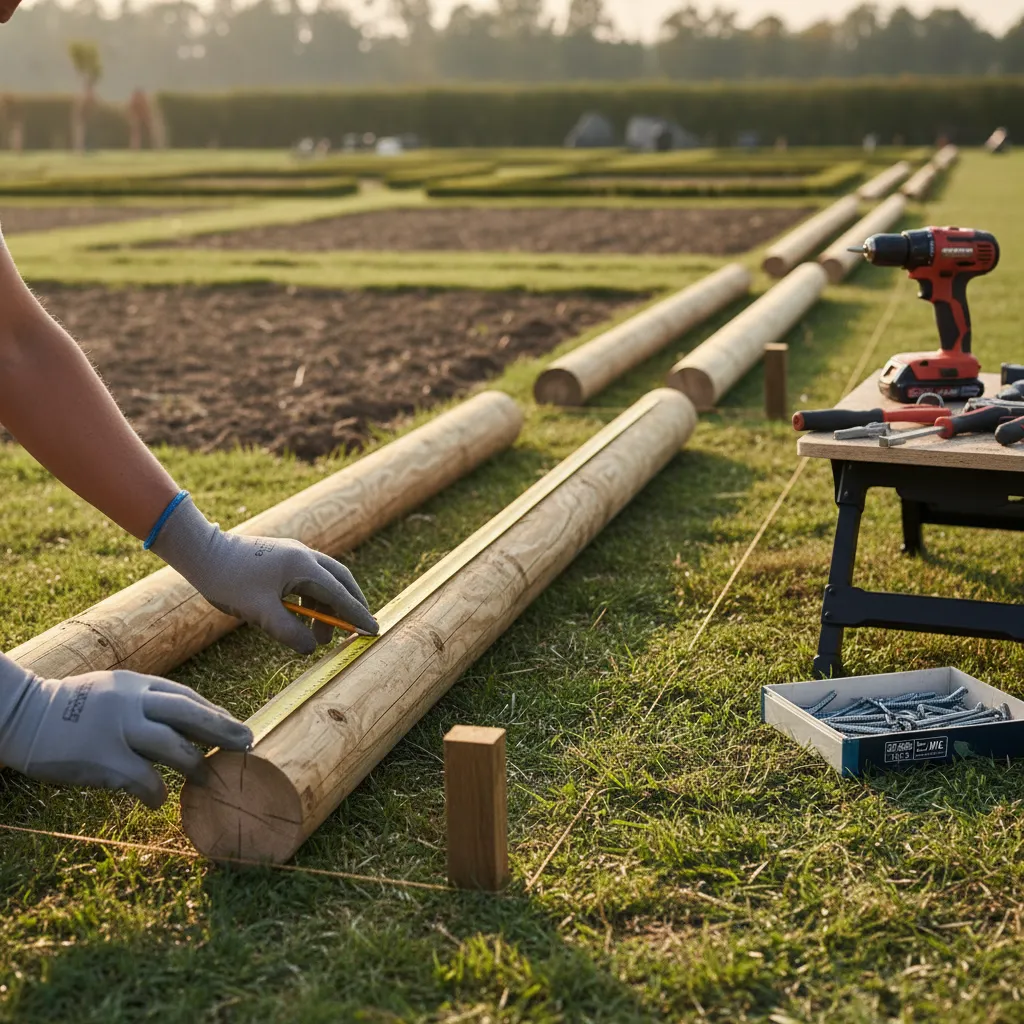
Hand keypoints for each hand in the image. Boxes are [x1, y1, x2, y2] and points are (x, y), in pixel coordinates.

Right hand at [0, 654, 252, 808]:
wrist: (19, 715)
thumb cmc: (70, 707)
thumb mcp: (111, 690)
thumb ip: (144, 702)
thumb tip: (184, 725)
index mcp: (136, 683)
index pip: (187, 696)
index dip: (215, 713)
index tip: (237, 725)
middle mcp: (131, 701)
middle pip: (190, 713)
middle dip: (223, 729)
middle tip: (248, 743)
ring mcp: (116, 728)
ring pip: (172, 746)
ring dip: (195, 764)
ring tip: (209, 778)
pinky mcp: (101, 757)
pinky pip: (141, 779)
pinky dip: (155, 793)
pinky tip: (158, 801)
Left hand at [151, 494, 377, 654]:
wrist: (201, 553)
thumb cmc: (228, 580)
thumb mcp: (259, 613)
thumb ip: (289, 631)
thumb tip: (312, 648)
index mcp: (303, 566)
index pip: (339, 593)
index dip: (357, 614)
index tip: (373, 630)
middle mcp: (304, 556)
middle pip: (340, 581)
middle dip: (352, 606)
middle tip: (359, 629)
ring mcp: (294, 555)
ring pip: (323, 583)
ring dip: (327, 609)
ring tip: (320, 638)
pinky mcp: (283, 559)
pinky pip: (308, 581)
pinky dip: (312, 602)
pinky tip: (301, 620)